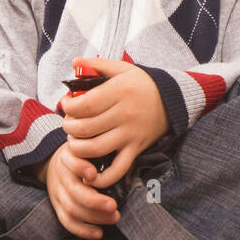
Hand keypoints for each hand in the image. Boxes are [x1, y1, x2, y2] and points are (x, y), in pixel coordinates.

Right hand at [39, 142, 121, 239]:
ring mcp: (58, 193)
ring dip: (94, 217)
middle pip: (74, 191)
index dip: (81, 168)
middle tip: (113, 205)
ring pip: (72, 208)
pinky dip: (83, 230)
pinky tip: (98, 233)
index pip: (71, 163)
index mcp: (69, 157)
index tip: (93, 174)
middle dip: (94, 201)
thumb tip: (121, 158)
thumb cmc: (81, 155)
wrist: (60, 163)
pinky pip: (67, 222)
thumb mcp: (88, 147)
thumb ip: (101, 151)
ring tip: (114, 217)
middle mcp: (62, 175)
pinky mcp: (57, 207)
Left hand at [58, 55, 169, 188]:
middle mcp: (125, 114)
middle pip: (84, 128)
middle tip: (69, 123)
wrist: (173, 100)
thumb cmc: (143, 84)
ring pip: (95, 149)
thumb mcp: (122, 69)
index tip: (66, 104)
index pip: (83, 105)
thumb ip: (97, 65)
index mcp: (119, 92)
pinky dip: (102, 177)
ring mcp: (130, 134)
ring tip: (76, 140)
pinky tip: (89, 173)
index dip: (68, 107)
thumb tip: (74, 62)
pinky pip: (118, 169)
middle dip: (68, 128)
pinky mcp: (136, 149)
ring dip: (77, 148)